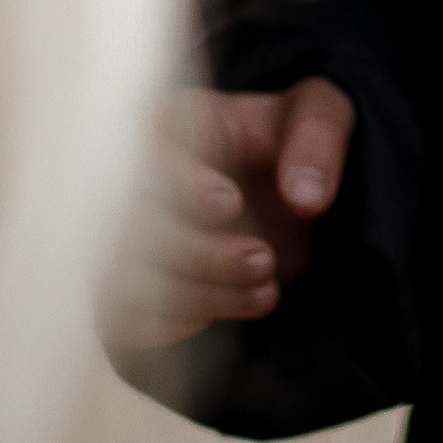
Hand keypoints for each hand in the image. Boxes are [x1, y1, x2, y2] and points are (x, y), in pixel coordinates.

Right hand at [97, 77, 355, 351]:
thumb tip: (305, 197)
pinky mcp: (131, 284)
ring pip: (122, 277)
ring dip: (193, 296)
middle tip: (265, 260)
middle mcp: (133, 178)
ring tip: (267, 291)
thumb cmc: (288, 143)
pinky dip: (178, 323)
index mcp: (170, 123)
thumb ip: (316, 140)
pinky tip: (236, 305)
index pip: (140, 148)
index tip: (230, 204)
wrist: (284, 194)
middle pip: (127, 225)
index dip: (175, 182)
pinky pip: (124, 318)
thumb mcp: (319, 119)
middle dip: (197, 253)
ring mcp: (124, 235)